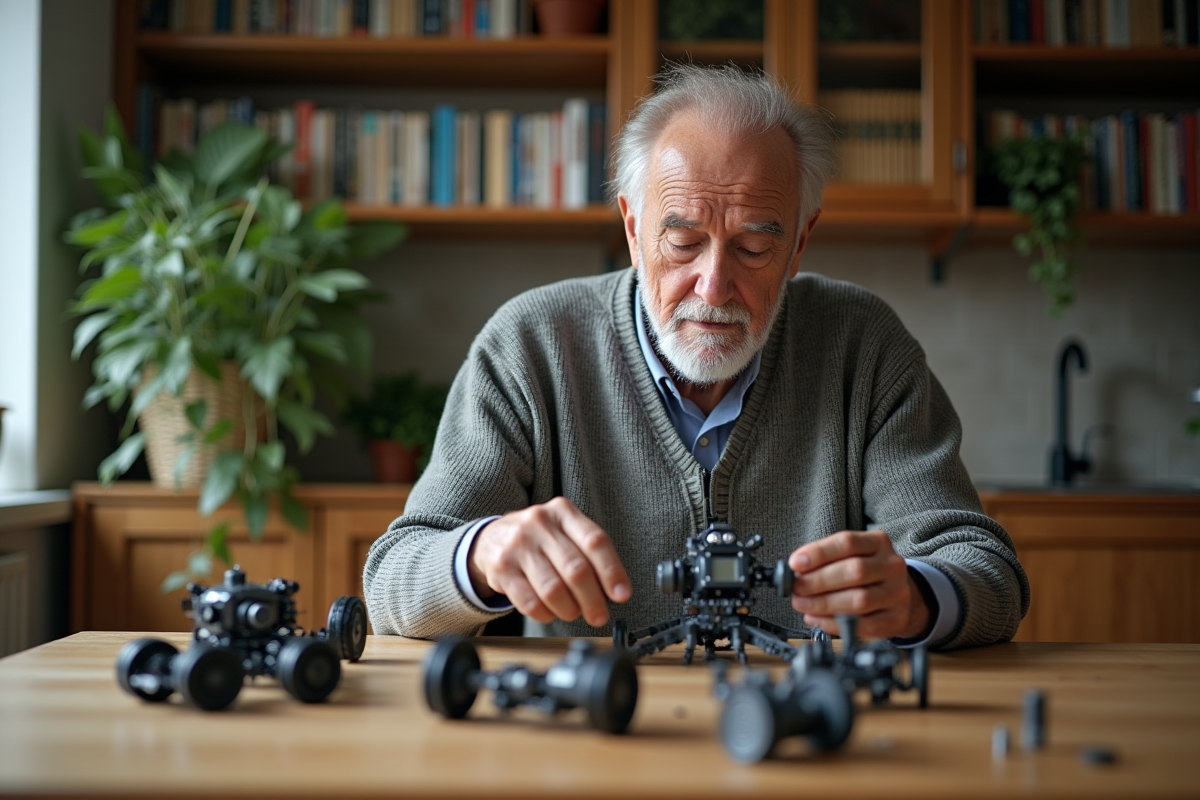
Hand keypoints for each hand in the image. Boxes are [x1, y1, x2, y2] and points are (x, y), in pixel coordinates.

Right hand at [468, 497, 631, 626]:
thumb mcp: (564, 531)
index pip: (594, 542)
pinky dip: (545, 614)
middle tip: (599, 615)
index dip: (612, 571)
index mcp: (562, 511)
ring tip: (573, 612)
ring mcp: (517, 545)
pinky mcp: (501, 567)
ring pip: (553, 589)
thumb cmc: (539, 538)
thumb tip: (615, 590)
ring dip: (569, 609)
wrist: (492, 538)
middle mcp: (539, 523)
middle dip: (593, 600)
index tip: (622, 595)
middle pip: (576, 569)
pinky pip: (529, 602)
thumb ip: (589, 554)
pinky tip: (550, 612)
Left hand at [788, 530, 929, 639]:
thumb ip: (824, 559)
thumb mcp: (849, 555)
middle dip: (818, 581)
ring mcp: (898, 593)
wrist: (898, 594)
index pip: (847, 542)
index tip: (795, 563)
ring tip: (802, 604)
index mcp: (878, 542)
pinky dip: (834, 624)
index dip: (819, 553)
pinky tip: (817, 619)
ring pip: (859, 599)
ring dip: (823, 604)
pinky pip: (863, 625)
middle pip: (854, 571)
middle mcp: (892, 565)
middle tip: (797, 589)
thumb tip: (796, 569)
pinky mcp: (896, 619)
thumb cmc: (865, 573)